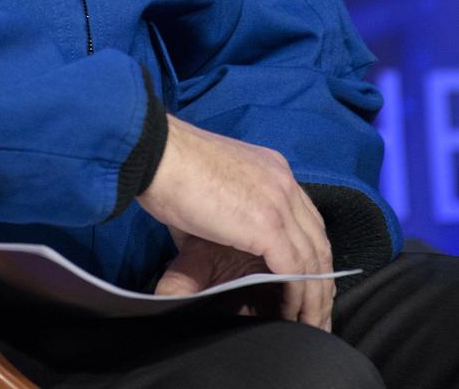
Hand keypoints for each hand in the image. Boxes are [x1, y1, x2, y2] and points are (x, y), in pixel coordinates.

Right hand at [137, 115, 333, 329]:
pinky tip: (291, 313)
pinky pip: (296, 270)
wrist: (156, 154)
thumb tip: (212, 240)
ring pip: (313, 259)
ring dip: (314, 296)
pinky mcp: (268, 224)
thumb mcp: (209, 187)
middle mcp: (283, 181)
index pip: (305, 217)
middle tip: (315, 310)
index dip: (310, 253)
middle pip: (317, 239)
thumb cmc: (169, 168)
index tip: (307, 282)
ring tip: (309, 323)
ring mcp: (279, 201)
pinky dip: (296, 296)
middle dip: (320, 279)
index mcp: (271, 168)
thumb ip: (225, 212)